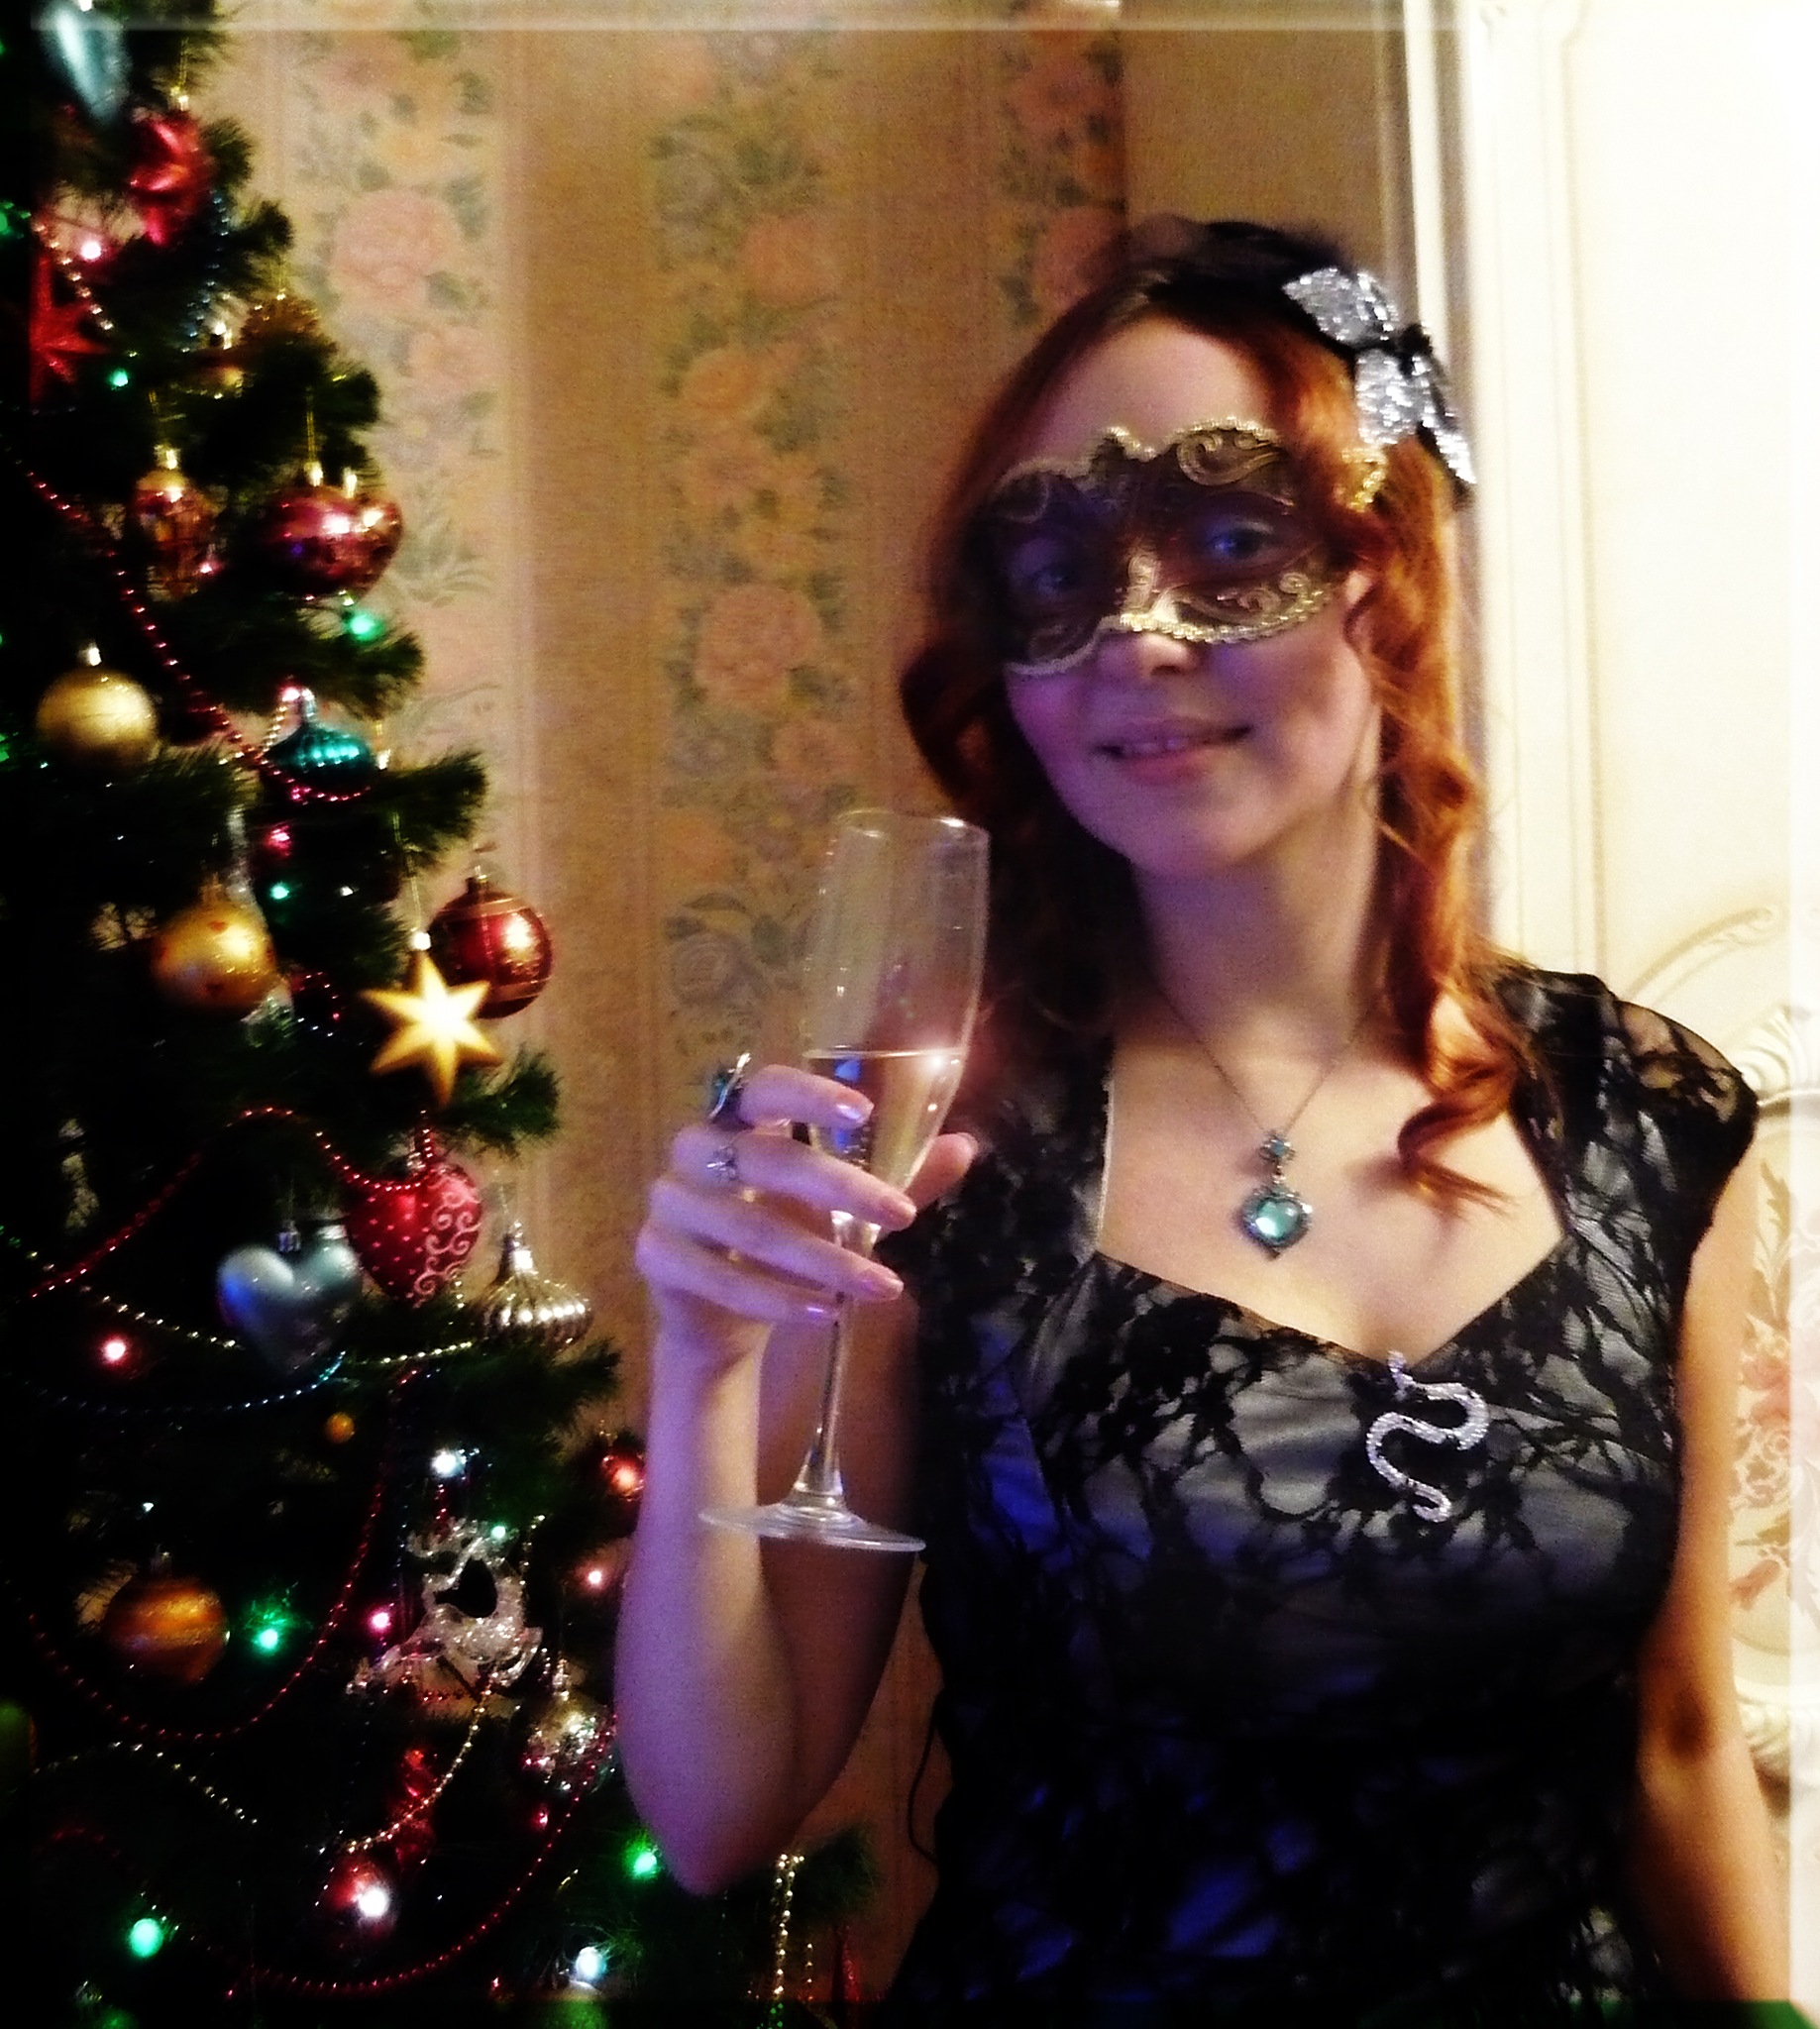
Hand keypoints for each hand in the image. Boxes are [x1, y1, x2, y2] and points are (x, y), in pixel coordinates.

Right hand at [634, 1063, 974, 1365]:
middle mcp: (696, 1150)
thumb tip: (966, 1145)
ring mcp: (669, 1203)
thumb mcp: (843, 1207)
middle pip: (767, 1159)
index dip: (809, 1096)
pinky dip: (776, 1298)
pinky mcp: (655, 1256)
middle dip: (840, 1189)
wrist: (719, 1313)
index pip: (766, 1088)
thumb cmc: (784, 1235)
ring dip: (821, 1259)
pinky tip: (825, 1314)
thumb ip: (897, 1175)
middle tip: (901, 1217)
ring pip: (748, 1226)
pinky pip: (718, 1277)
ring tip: (882, 1287)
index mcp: (740, 1120)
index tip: (864, 1115)